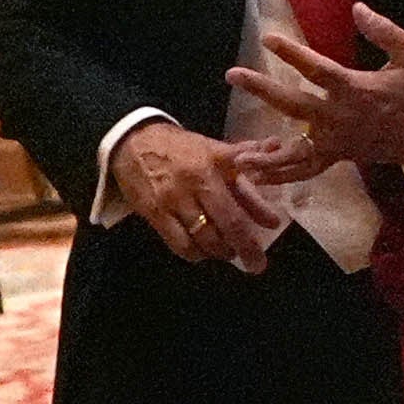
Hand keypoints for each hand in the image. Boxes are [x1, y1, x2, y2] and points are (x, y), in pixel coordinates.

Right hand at [113, 120, 287, 271]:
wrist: (134, 140)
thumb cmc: (183, 149)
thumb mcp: (218, 154)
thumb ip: (248, 180)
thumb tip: (269, 203)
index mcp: (209, 171)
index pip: (233, 213)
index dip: (249, 238)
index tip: (263, 253)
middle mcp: (189, 189)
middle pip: (219, 230)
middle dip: (241, 251)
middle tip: (254, 263)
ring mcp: (168, 203)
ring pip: (198, 241)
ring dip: (218, 252)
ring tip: (228, 251)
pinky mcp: (152, 214)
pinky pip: (177, 244)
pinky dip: (194, 252)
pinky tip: (203, 250)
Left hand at [226, 4, 403, 182]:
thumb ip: (386, 32)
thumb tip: (357, 8)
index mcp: (354, 89)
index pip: (316, 69)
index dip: (291, 53)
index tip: (267, 39)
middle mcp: (339, 117)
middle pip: (293, 104)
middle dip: (262, 89)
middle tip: (233, 75)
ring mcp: (336, 141)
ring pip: (296, 150)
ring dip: (267, 155)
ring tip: (239, 156)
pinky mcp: (337, 156)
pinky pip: (307, 169)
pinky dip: (282, 175)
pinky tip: (257, 175)